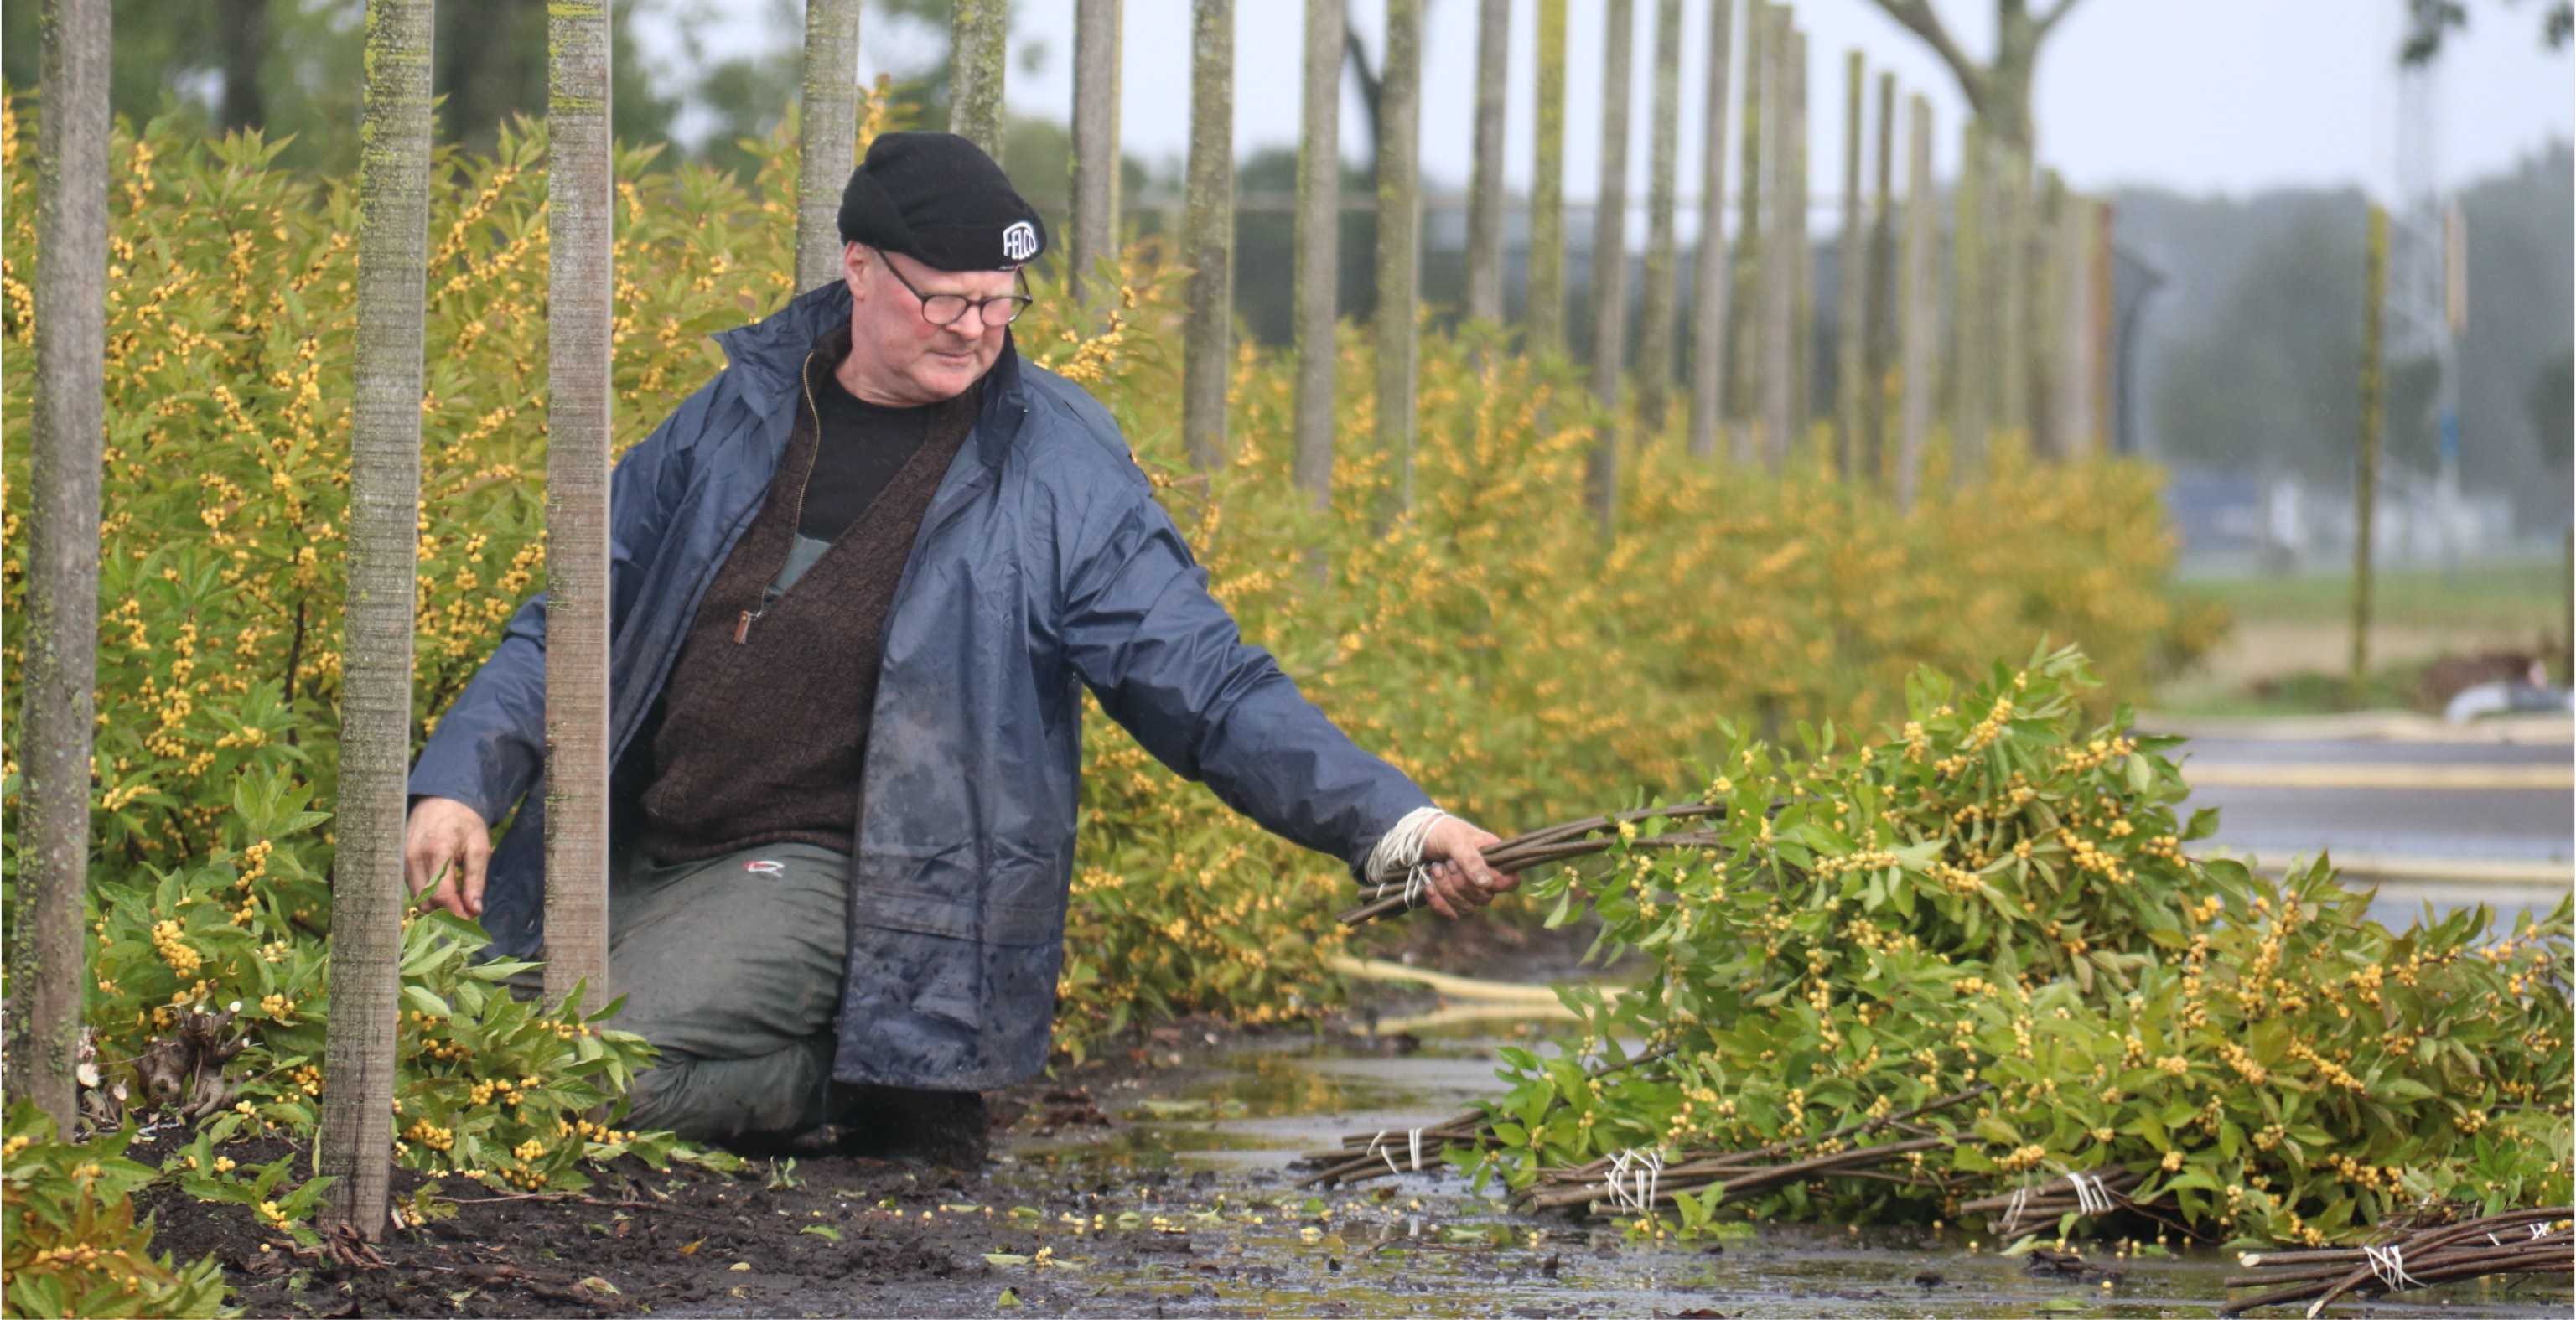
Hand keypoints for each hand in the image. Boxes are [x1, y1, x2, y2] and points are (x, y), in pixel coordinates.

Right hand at [404, 796, 491, 919]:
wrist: (441, 799)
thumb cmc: (464, 822)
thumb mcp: (478, 847)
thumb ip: (476, 879)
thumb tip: (475, 910)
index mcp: (436, 851)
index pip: (442, 894)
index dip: (456, 911)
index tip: (470, 919)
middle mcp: (414, 857)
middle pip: (426, 900)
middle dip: (446, 912)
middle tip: (465, 914)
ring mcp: (403, 860)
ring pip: (416, 897)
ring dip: (436, 906)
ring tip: (456, 904)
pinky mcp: (400, 862)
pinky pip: (411, 887)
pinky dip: (427, 895)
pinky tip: (442, 893)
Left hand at [1415, 815, 1517, 918]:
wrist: (1416, 836)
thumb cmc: (1442, 832)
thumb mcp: (1456, 839)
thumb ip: (1472, 860)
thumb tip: (1486, 883)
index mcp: (1493, 859)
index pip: (1511, 882)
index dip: (1498, 884)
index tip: (1478, 875)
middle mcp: (1484, 877)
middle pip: (1485, 897)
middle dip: (1461, 883)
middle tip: (1447, 863)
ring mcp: (1468, 891)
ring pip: (1467, 907)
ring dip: (1448, 890)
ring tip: (1435, 870)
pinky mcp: (1451, 900)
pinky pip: (1452, 914)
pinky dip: (1439, 903)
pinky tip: (1428, 887)